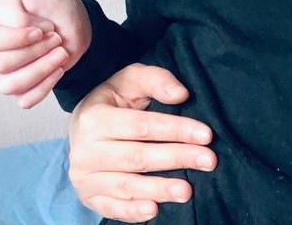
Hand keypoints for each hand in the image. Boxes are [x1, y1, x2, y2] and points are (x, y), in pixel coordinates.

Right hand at [0, 0, 90, 107]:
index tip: (41, 30)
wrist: (72, 23)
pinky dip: (45, 86)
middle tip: (56, 37)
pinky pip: (25, 100)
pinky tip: (59, 69)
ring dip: (42, 69)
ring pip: (10, 85)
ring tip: (61, 52)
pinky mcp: (19, 90)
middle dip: (35, 51)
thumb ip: (18, 11)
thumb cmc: (50, 8)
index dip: (15, 38)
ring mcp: (1, 74)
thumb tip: (17, 30)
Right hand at [68, 63, 217, 222]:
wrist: (82, 126)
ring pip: (126, 186)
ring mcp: (84, 177)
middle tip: (208, 161)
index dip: (176, 129)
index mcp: (94, 118)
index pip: (141, 126)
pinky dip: (132, 212)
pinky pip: (111, 208)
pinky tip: (154, 209)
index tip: (206, 134)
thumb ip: (156, 80)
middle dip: (176, 158)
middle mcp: (85, 150)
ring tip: (187, 190)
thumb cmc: (114, 101)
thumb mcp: (131, 79)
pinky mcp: (88, 197)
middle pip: (137, 157)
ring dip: (159, 190)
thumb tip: (181, 95)